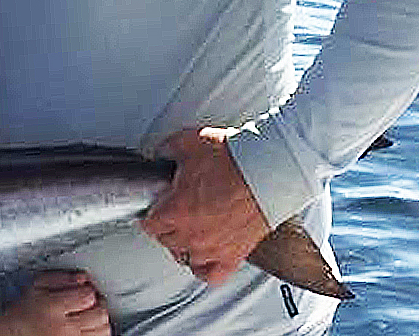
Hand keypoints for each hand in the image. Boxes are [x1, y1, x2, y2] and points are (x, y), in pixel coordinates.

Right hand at [0, 270, 110, 335]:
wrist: (12, 335)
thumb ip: (60, 278)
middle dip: (98, 304)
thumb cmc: (22, 314)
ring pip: (103, 331)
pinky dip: (97, 334)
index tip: (85, 289)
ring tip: (91, 316)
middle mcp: (64, 329)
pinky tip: (88, 329)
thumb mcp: (36, 286)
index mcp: (53, 308)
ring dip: (100, 321)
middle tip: (91, 301)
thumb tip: (82, 277)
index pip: (88, 295)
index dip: (89, 289)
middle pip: (100, 314)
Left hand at [139, 127, 268, 285]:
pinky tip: (204, 258)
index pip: (150, 224)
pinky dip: (205, 270)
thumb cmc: (233, 159)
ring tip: (187, 233)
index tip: (155, 208)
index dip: (150, 213)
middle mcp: (193, 234)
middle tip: (171, 215)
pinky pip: (213, 275)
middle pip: (167, 241)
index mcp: (176, 210)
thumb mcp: (188, 142)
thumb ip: (166, 149)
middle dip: (166, 228)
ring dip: (183, 247)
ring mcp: (214, 247)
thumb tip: (160, 154)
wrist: (268, 171)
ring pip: (186, 258)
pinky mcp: (235, 254)